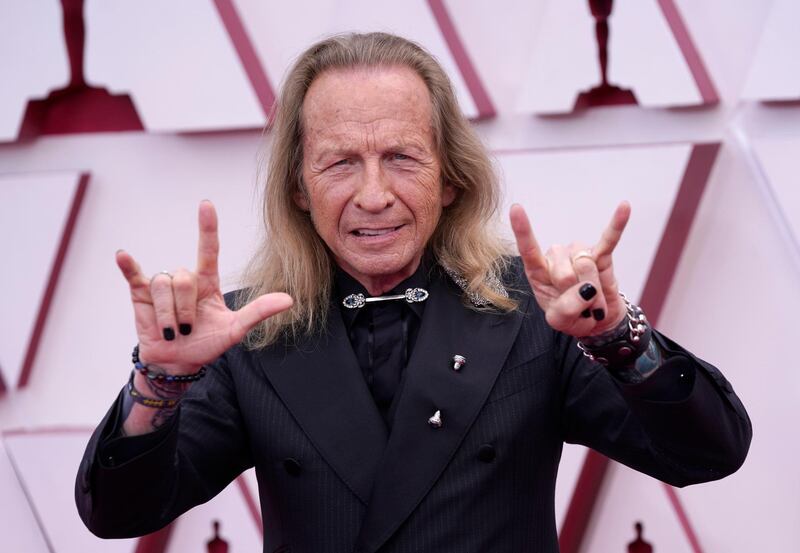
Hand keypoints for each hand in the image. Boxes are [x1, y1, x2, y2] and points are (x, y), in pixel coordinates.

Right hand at [116, 200, 292, 372]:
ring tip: (171, 330)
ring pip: (163, 284)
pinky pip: (134, 276)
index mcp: (208, 282)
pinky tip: (122, 255)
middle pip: (184, 278)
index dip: (207, 227)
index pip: (208, 249)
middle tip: (187, 329)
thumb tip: (289, 300)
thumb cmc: (207, 343)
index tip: (206, 204)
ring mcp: (162, 286)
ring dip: (168, 313)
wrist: (177, 362)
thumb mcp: (235, 329)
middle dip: (185, 309)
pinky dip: (128, 266)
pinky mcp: (140, 294)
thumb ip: (259, 312)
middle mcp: (186, 279)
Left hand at [510, 201, 629, 337]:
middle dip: (575, 296)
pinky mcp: (602, 254)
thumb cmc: (573, 316)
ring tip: (592, 302)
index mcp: (539, 271)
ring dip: (593, 292)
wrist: (598, 320)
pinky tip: (624, 207)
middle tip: (580, 306)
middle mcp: (557, 257)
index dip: (522, 230)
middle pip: (564, 272)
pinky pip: (609, 239)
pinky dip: (617, 225)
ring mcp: (579, 253)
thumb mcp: (561, 321)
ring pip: (585, 266)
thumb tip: (585, 289)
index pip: (529, 250)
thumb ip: (566, 309)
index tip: (516, 209)